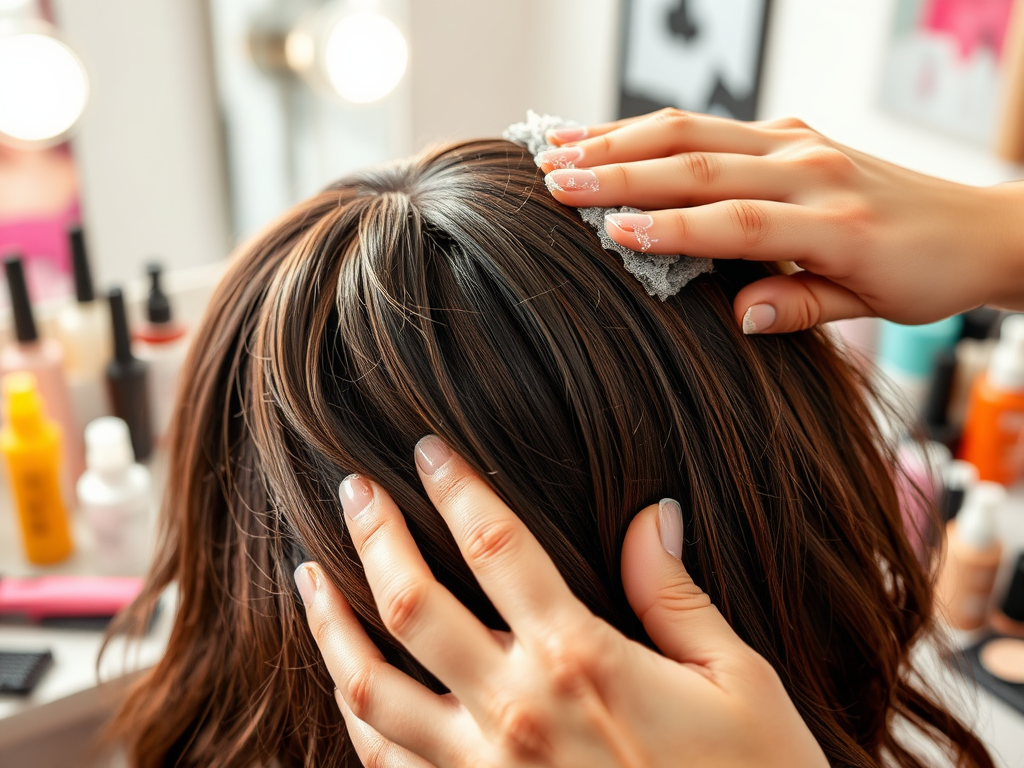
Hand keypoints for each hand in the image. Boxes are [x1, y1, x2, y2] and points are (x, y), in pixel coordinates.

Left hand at [294, 436, 826, 767]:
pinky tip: (347, 680)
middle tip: (353, 489)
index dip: (458, 488)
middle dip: (375, 534)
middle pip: (414, 603)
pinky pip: (383, 764)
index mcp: (583, 661)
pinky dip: (354, 714)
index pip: (499, 547)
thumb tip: (652, 514)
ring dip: (332, 626)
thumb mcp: (741, 683)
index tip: (429, 451)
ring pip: (371, 689)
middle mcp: (518, 712)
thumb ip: (677, 596)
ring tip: (312, 577)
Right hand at [538, 109, 1023, 332]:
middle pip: (703, 164)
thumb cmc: (923, 274)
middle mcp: (814, 169)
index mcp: (836, 222)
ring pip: (697, 130)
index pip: (738, 222)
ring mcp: (800, 141)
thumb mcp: (873, 308)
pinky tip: (611, 135)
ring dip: (623, 137)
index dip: (672, 228)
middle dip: (623, 172)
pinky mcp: (792, 131)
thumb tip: (741, 315)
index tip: (611, 232)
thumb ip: (805, 308)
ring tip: (560, 148)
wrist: (974, 225)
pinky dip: (654, 129)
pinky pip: (712, 123)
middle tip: (557, 182)